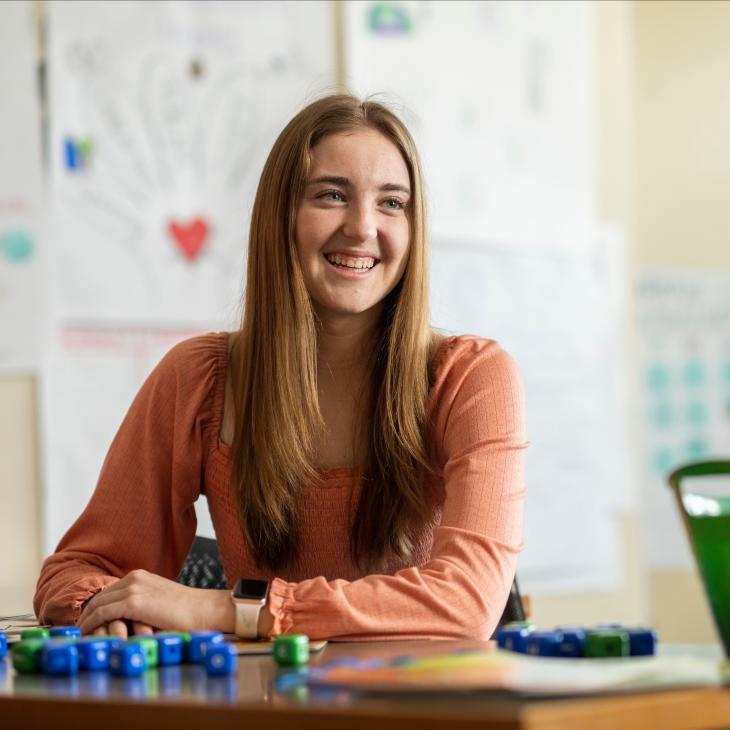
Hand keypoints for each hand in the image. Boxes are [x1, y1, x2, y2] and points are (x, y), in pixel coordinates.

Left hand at [77, 569, 234, 636]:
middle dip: (86, 614)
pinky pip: (102, 613)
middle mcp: (134, 577)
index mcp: (141, 576)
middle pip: (99, 596)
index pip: (108, 591)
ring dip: (85, 620)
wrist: (203, 609)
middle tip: (76, 631)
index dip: (94, 607)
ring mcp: (133, 588)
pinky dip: (90, 624)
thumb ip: (142, 603)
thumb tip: (125, 620)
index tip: (86, 621)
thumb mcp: (159, 601)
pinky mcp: (133, 602)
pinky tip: (84, 634)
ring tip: (78, 635)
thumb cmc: (186, 611)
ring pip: (97, 604)